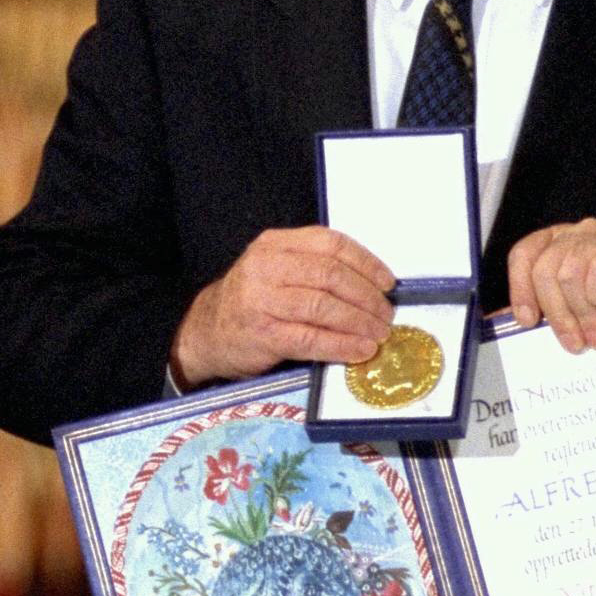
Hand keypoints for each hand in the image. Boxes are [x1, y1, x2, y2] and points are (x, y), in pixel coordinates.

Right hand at [170, 227, 395, 388]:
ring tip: (379, 333)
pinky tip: (359, 350)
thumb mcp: (276, 270)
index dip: (366, 262)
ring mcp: (261, 300)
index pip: (330, 244)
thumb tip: (374, 285)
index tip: (387, 283)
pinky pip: (311, 338)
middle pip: (330, 275)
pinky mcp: (262, 334)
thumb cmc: (252, 301)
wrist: (207, 332)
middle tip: (386, 315)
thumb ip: (314, 269)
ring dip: (359, 322)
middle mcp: (265, 267)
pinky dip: (341, 345)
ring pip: (323, 305)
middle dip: (367, 296)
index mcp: (274, 245)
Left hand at [507, 219, 595, 353]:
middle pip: (547, 270)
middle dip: (559, 314)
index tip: (528, 322)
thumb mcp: (574, 308)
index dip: (521, 289)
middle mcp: (577, 233)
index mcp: (555, 242)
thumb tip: (495, 322)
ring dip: (584, 313)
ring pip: (571, 273)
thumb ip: (540, 310)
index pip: (524, 255)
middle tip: (576, 344)